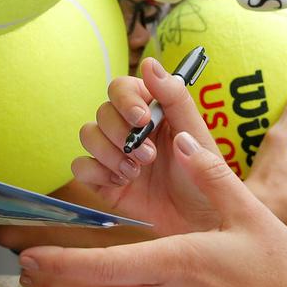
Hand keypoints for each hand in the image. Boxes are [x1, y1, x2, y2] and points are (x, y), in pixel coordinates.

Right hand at [70, 58, 223, 235]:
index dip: (125, 100)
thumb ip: (175, 99)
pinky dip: (96, 172)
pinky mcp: (103, 181)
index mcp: (152, 111)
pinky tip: (121, 182)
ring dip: (109, 152)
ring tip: (136, 171)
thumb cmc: (206, 178)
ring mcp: (115, 154)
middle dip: (121, 133)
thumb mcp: (196, 136)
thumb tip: (150, 63)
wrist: (201, 224)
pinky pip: (81, 166)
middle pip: (102, 111)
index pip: (121, 88)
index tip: (141, 118)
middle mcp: (130, 129)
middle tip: (148, 157)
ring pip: (87, 135)